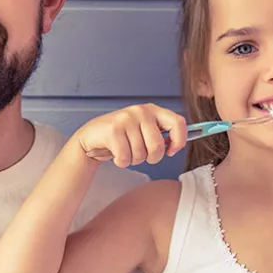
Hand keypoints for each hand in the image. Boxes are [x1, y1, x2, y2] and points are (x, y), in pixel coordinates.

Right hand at [72, 103, 187, 168]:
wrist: (92, 136)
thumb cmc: (122, 135)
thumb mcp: (144, 130)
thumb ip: (161, 134)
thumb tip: (177, 145)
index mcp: (153, 110)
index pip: (178, 123)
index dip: (179, 141)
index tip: (171, 151)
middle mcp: (141, 111)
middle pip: (158, 146)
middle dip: (151, 158)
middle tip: (141, 154)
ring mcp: (126, 119)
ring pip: (141, 154)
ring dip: (133, 160)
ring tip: (125, 150)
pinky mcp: (113, 130)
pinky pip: (125, 158)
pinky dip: (121, 162)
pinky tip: (116, 153)